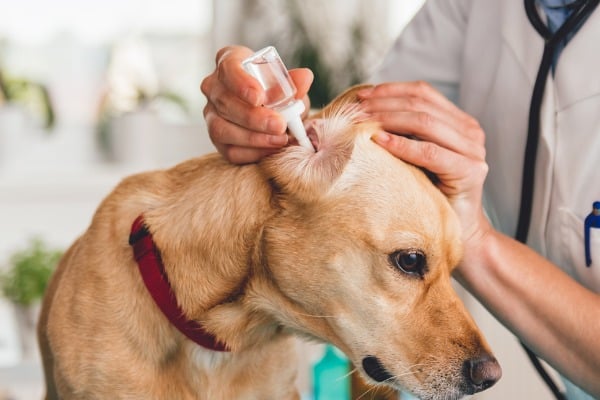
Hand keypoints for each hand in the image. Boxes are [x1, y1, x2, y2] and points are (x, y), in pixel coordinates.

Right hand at [200, 46, 313, 163]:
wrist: (274, 114)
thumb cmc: (277, 92)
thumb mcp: (288, 86)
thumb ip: (294, 83)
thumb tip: (305, 77)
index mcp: (229, 62)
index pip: (228, 68)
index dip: (241, 83)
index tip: (259, 98)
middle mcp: (214, 87)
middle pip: (225, 101)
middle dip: (254, 117)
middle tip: (280, 124)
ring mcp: (211, 114)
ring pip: (221, 128)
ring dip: (253, 138)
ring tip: (280, 139)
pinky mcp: (217, 139)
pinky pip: (228, 149)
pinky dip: (251, 153)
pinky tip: (270, 150)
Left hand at [359, 81, 491, 248]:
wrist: (459, 233)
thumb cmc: (430, 195)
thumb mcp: (415, 157)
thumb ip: (403, 133)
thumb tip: (363, 111)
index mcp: (459, 122)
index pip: (422, 92)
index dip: (390, 90)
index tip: (360, 94)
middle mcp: (470, 131)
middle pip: (421, 104)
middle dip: (384, 103)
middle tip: (356, 109)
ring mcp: (473, 150)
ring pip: (425, 122)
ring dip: (388, 119)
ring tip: (363, 122)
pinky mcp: (470, 171)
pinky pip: (430, 152)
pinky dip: (403, 144)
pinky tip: (380, 141)